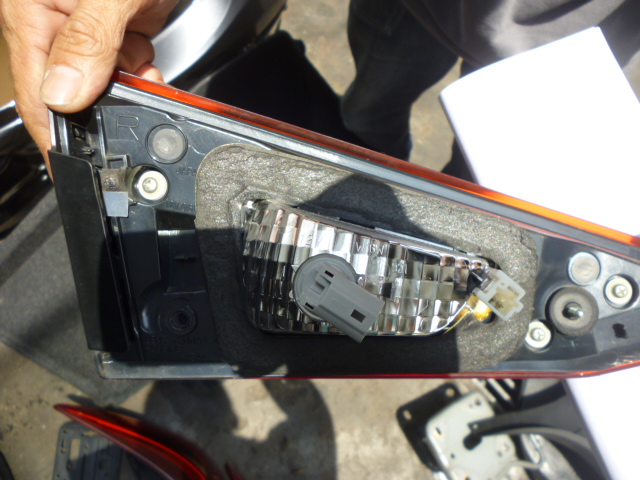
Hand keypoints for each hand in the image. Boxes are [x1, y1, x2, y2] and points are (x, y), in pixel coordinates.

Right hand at [0, 0, 176, 169]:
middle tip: (134, 102)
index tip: (73, 168)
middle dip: (106, 105)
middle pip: (71, 92)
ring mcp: (86, 28)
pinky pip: (121, 67)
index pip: (36, 90)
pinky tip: (148, 61)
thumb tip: (61, 94)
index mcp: (32, 11)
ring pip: (101, 84)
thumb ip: (88, 41)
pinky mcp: (114, 28)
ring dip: (128, 88)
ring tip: (145, 71)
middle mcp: (53, 22)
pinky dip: (139, 72)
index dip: (55, 134)